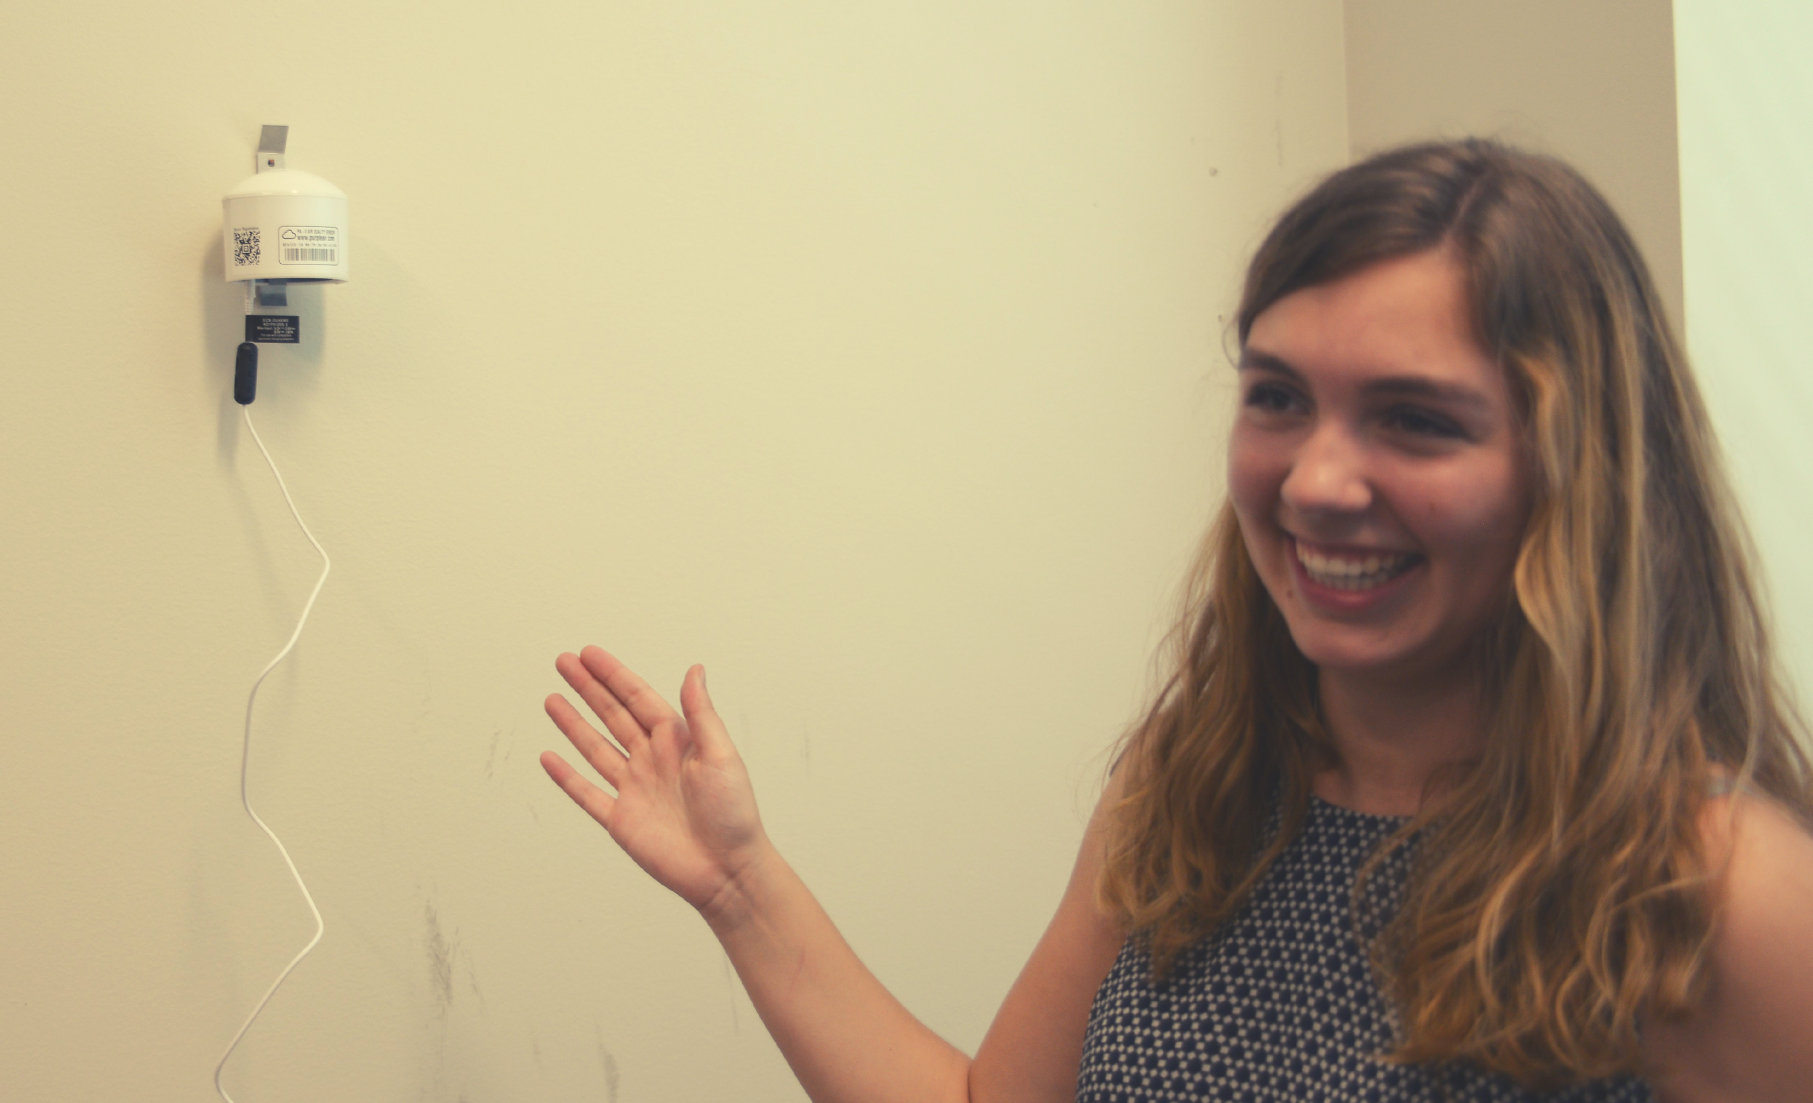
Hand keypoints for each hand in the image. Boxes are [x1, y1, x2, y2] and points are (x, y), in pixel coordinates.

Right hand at [542, 646, 767, 915]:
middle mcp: (653, 761)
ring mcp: (635, 789)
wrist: (726, 871)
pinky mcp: (621, 820)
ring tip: (553, 699)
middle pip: (613, 716)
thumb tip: (694, 670)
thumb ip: (701, 714)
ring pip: (596, 748)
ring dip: (574, 724)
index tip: (589, 654)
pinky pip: (587, 793)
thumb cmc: (734, 815)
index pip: (638, 699)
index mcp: (677, 742)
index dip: (613, 676)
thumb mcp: (721, 755)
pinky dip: (567, 776)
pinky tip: (550, 757)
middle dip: (589, 689)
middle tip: (564, 662)